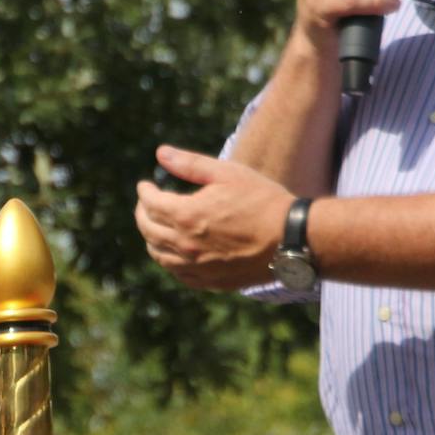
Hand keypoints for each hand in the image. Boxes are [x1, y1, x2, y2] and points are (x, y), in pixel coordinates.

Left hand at [134, 146, 294, 290]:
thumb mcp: (227, 173)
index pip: (150, 204)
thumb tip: (160, 153)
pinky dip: (169, 261)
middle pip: (148, 230)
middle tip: (146, 204)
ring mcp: (198, 267)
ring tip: (156, 227)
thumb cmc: (262, 200)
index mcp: (187, 215)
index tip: (145, 185)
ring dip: (152, 239)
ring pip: (159, 255)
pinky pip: (179, 274)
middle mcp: (186, 245)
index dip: (144, 192)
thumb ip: (190, 164)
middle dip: (142, 214)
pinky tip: (175, 253)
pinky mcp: (211, 281)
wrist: (292, 239)